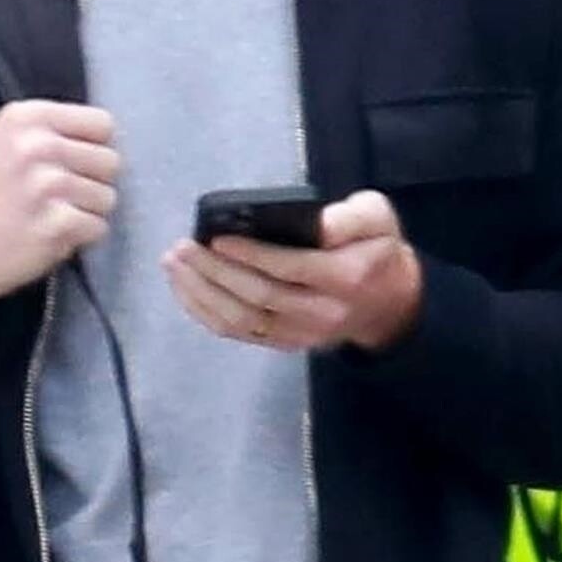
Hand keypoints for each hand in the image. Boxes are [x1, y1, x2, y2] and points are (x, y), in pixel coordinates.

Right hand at [0, 101, 119, 313]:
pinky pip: (98, 228)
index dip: (91, 149)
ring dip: (86, 213)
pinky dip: (80, 238)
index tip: (67, 166)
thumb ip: (53, 133)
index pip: (101, 124)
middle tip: (57, 199)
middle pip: (110, 161)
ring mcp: (48, 186)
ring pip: (108, 197)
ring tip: (51, 218)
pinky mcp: (58, 224)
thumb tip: (108, 142)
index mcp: (26, 118)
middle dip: (91, 184)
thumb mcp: (8, 143)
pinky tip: (50, 237)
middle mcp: (38, 146)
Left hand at [163, 190, 422, 354]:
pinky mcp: (283, 343)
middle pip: (258, 297)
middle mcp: (321, 312)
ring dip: (200, 294)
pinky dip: (205, 312)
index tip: (217, 239)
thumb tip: (315, 223)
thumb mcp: (377, 219)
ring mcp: (299, 334)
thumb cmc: (375, 249)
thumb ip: (350, 217)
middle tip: (182, 248)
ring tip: (174, 265)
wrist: (387, 303)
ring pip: (240, 320)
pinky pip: (237, 332)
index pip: (290, 268)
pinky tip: (185, 289)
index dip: (251, 255)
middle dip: (214, 273)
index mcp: (346, 277)